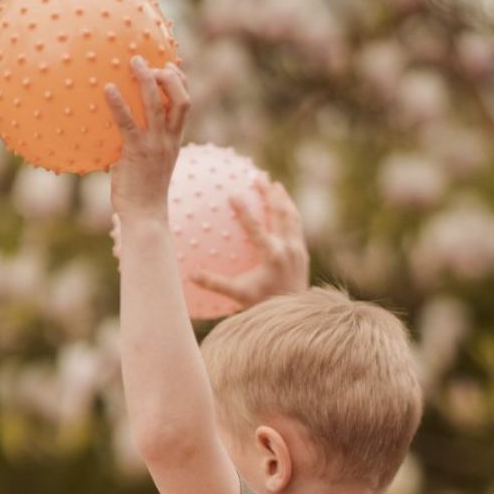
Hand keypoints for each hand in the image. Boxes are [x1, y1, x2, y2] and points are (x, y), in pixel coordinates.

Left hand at [103, 57, 189, 220]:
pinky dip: (118, 103)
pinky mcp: (136, 152)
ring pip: (156, 104)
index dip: (180, 82)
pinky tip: (106, 89)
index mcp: (175, 141)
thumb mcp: (150, 166)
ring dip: (146, 79)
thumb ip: (144, 147)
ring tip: (134, 61)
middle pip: (181, 98)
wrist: (146, 217)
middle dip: (169, 74)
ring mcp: (154, 145)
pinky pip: (127, 122)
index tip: (168, 67)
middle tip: (149, 60)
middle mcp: (169, 140)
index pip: (185, 105)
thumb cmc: (144, 195)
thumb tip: (122, 133)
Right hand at [189, 175, 309, 307]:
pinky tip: (283, 207)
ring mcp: (298, 249)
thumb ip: (215, 284)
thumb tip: (190, 276)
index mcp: (272, 255)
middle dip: (269, 193)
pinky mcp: (303, 253)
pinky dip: (289, 213)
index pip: (256, 227)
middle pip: (279, 213)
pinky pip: (296, 227)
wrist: (293, 316)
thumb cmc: (262, 305)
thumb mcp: (238, 296)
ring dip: (283, 199)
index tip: (233, 194)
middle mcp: (288, 248)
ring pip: (292, 216)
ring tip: (275, 184)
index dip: (244, 210)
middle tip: (258, 177)